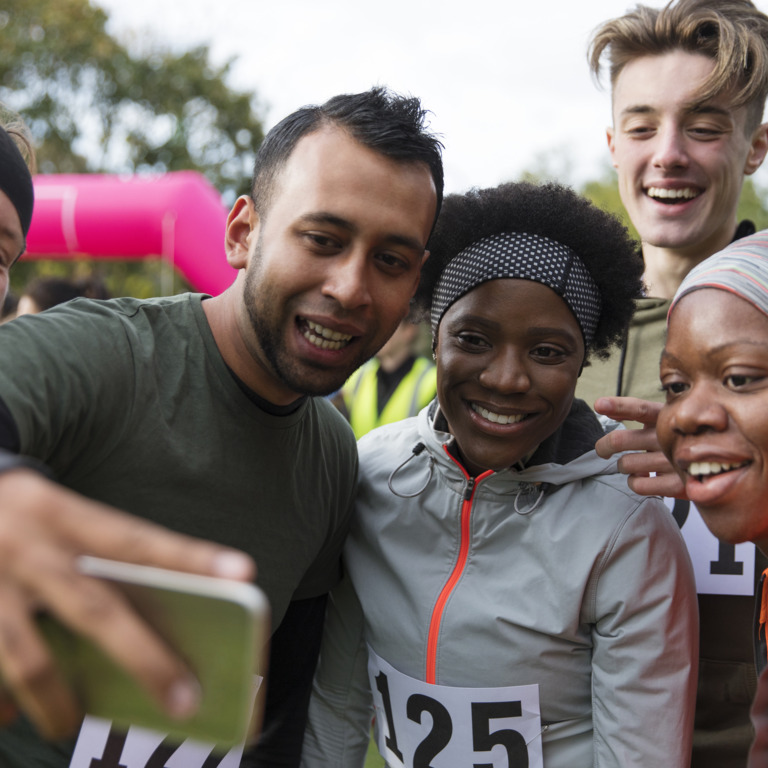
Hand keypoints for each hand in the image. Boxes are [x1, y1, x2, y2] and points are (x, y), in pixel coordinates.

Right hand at [0, 469, 254, 738]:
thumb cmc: (22, 517)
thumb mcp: (60, 516)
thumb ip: (99, 558)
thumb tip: (149, 625)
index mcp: (67, 516)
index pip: (138, 540)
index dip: (191, 557)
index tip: (243, 573)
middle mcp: (32, 548)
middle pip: (96, 612)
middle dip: (145, 661)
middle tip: (185, 701)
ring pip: (32, 660)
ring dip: (59, 704)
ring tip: (71, 726)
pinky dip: (3, 703)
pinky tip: (13, 714)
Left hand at [593, 396, 685, 498]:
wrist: (720, 467)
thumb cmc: (680, 438)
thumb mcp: (664, 420)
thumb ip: (637, 412)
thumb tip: (602, 405)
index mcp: (667, 418)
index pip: (640, 409)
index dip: (618, 405)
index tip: (599, 404)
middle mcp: (670, 437)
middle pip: (620, 440)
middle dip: (604, 446)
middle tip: (603, 450)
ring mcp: (675, 461)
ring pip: (626, 464)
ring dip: (623, 466)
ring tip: (633, 465)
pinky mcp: (678, 484)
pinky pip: (638, 485)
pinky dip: (634, 482)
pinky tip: (642, 478)